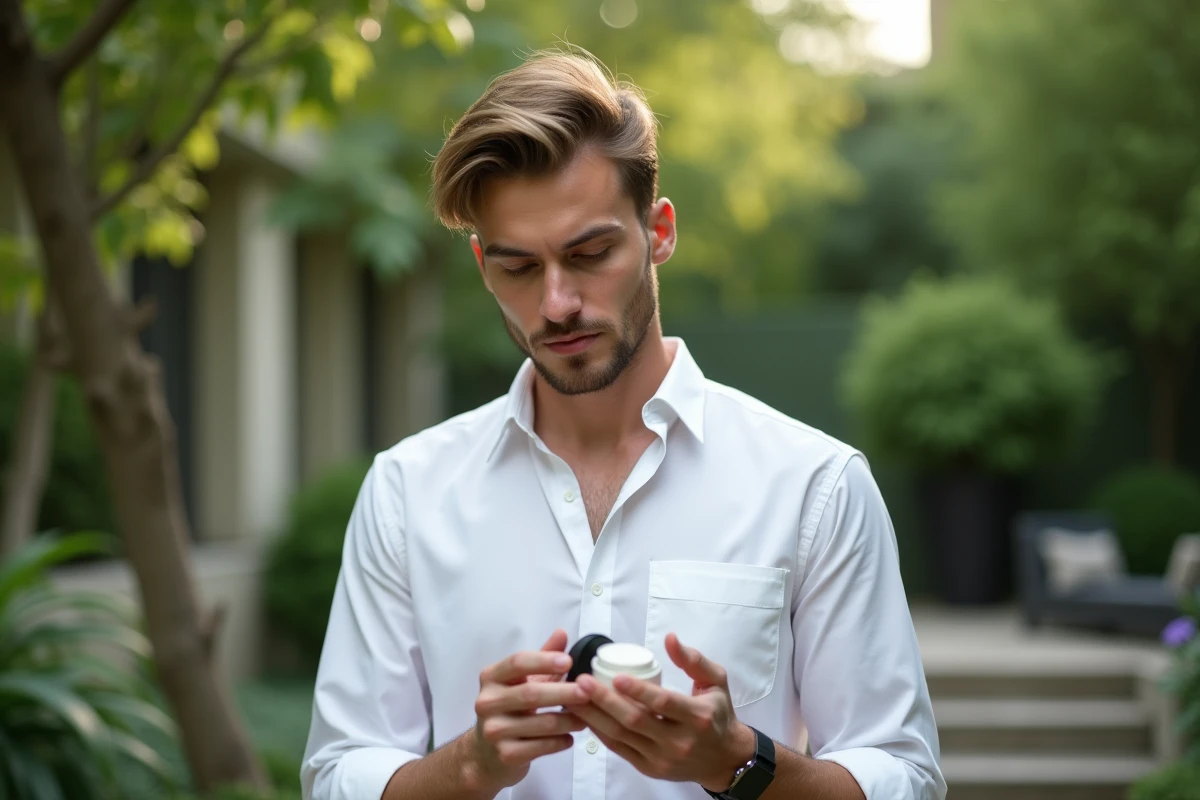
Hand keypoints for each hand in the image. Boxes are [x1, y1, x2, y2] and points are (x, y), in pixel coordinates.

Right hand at [466, 629, 588, 790]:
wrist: (485, 753)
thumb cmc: (510, 710)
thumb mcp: (522, 681)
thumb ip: (542, 657)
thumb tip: (562, 633)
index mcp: (491, 677)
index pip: (517, 662)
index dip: (544, 660)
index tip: (569, 661)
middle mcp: (487, 702)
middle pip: (530, 693)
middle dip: (563, 692)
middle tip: (588, 692)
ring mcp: (494, 730)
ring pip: (540, 723)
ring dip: (568, 720)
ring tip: (586, 718)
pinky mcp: (505, 754)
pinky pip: (541, 746)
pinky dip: (560, 741)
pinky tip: (570, 738)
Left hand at [570, 633, 756, 791]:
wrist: (723, 759)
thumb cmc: (718, 714)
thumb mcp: (716, 681)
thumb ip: (693, 659)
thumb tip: (670, 639)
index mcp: (698, 717)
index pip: (664, 703)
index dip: (639, 691)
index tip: (616, 676)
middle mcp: (680, 741)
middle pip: (635, 720)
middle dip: (605, 700)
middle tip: (582, 682)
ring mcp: (662, 759)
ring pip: (622, 736)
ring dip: (595, 716)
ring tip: (574, 697)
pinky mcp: (650, 769)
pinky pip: (619, 750)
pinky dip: (600, 733)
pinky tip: (586, 716)